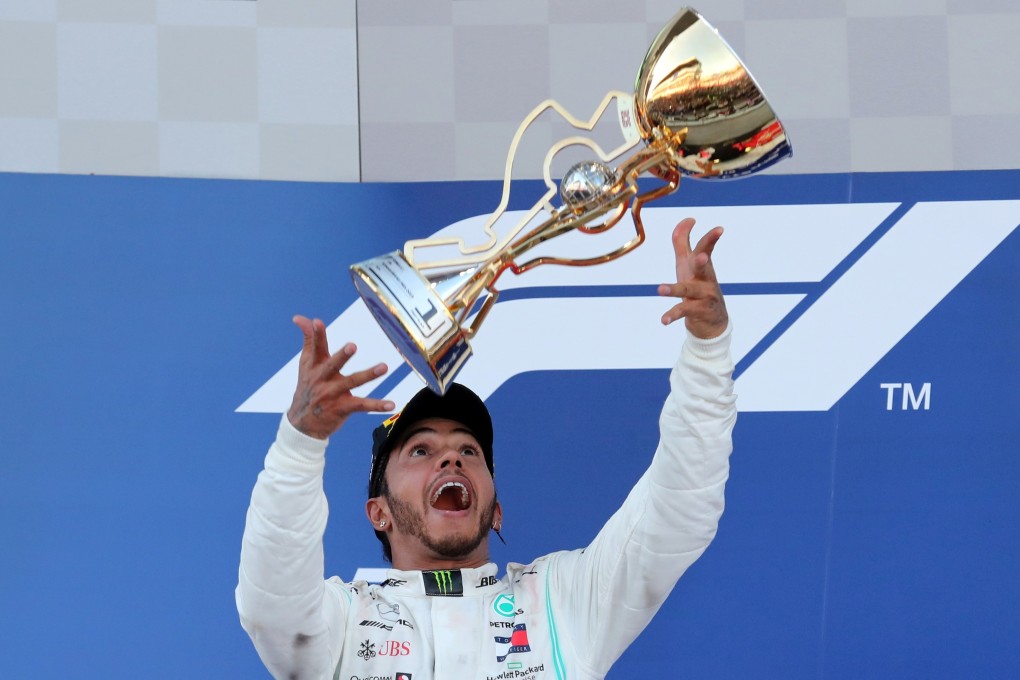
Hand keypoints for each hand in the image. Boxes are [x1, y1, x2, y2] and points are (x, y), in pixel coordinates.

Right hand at [286, 315, 394, 438]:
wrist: (302, 424)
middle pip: (333, 365)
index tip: (317, 322)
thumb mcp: (305, 365)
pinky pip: (362, 405)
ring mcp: (332, 394)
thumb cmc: (307, 388)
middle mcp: (322, 379)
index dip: (317, 335)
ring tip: (384, 367)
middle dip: (342, 356)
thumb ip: (308, 340)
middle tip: (352, 345)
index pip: (315, 348)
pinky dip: (377, 405)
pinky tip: (392, 404)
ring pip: (352, 382)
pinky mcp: (342, 408)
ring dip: (368, 374)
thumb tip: (301, 317)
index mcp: (314, 367)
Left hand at [657, 218, 728, 339]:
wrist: (712, 320)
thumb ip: (683, 242)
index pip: (706, 249)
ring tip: (660, 289)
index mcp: (702, 265)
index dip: (711, 239)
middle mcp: (705, 279)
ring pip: (688, 291)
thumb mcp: (688, 264)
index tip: (719, 229)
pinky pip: (683, 312)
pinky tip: (663, 320)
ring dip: (674, 289)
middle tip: (703, 257)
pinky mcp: (698, 312)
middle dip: (702, 261)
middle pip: (703, 267)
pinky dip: (672, 315)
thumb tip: (687, 219)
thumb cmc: (698, 286)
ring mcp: (703, 296)